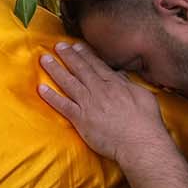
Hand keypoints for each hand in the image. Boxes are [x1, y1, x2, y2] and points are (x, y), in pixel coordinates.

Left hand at [37, 43, 169, 165]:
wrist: (140, 142)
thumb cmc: (146, 122)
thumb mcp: (143, 95)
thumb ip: (129, 84)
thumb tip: (121, 75)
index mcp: (115, 84)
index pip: (96, 65)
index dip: (84, 54)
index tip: (75, 45)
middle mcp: (99, 90)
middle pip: (80, 69)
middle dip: (68, 56)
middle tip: (57, 45)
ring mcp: (89, 104)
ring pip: (69, 82)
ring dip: (55, 70)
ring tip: (45, 59)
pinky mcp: (81, 119)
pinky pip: (63, 105)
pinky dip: (51, 97)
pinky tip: (41, 88)